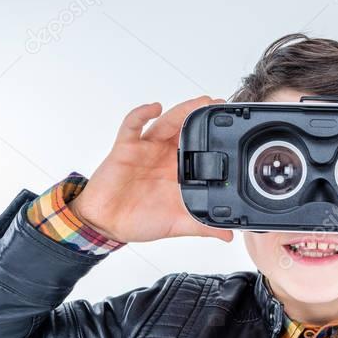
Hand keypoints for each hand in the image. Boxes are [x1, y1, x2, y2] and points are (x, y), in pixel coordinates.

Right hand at [68, 96, 232, 243]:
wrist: (105, 223)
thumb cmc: (138, 220)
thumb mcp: (176, 224)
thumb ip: (201, 227)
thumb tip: (228, 235)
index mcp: (178, 171)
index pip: (200, 149)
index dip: (214, 138)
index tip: (232, 130)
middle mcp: (164, 156)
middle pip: (186, 129)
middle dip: (202, 115)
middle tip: (220, 105)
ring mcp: (146, 149)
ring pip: (166, 122)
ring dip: (183, 110)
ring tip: (201, 102)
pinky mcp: (126, 147)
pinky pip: (133, 125)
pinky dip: (142, 113)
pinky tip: (155, 107)